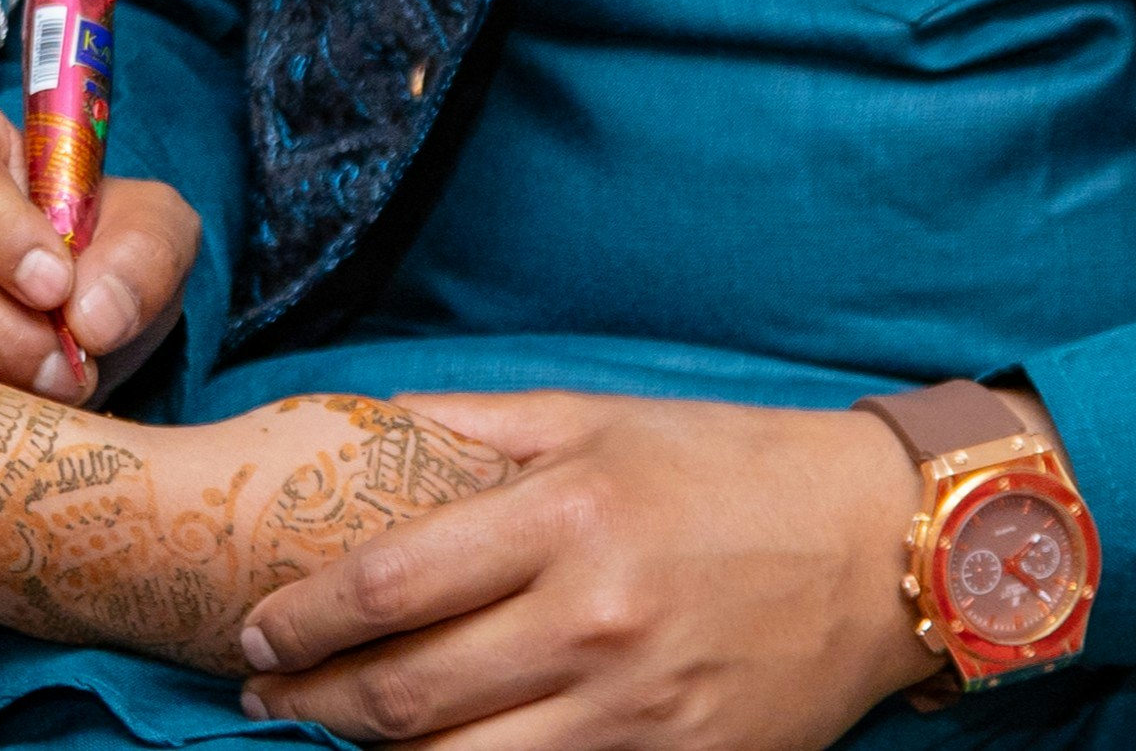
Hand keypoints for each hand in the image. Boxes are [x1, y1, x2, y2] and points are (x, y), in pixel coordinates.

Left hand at [232, 391, 934, 750]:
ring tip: (328, 738)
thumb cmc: (731, 466)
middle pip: (406, 695)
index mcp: (569, 515)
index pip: (389, 584)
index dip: (300, 619)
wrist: (883, 546)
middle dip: (310, 705)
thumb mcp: (598, 417)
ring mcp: (638, 708)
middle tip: (262, 694)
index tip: (252, 628)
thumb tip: (358, 428)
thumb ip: (471, 427)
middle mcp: (596, 618)